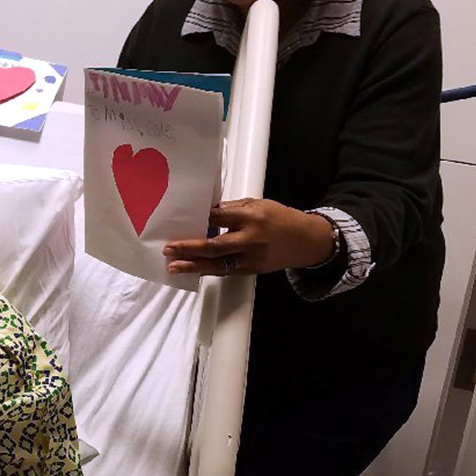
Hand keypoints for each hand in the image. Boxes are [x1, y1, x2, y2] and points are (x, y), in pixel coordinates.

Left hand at [163, 198, 334, 275]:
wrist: (306, 241)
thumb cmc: (280, 218)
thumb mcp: (258, 204)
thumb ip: (232, 209)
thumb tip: (207, 211)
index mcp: (252, 217)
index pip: (219, 218)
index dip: (199, 220)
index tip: (180, 219)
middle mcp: (251, 239)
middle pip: (215, 246)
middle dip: (190, 248)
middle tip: (169, 248)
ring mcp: (251, 258)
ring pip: (218, 264)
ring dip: (193, 265)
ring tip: (174, 266)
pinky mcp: (252, 270)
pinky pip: (226, 271)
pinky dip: (208, 270)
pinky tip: (193, 269)